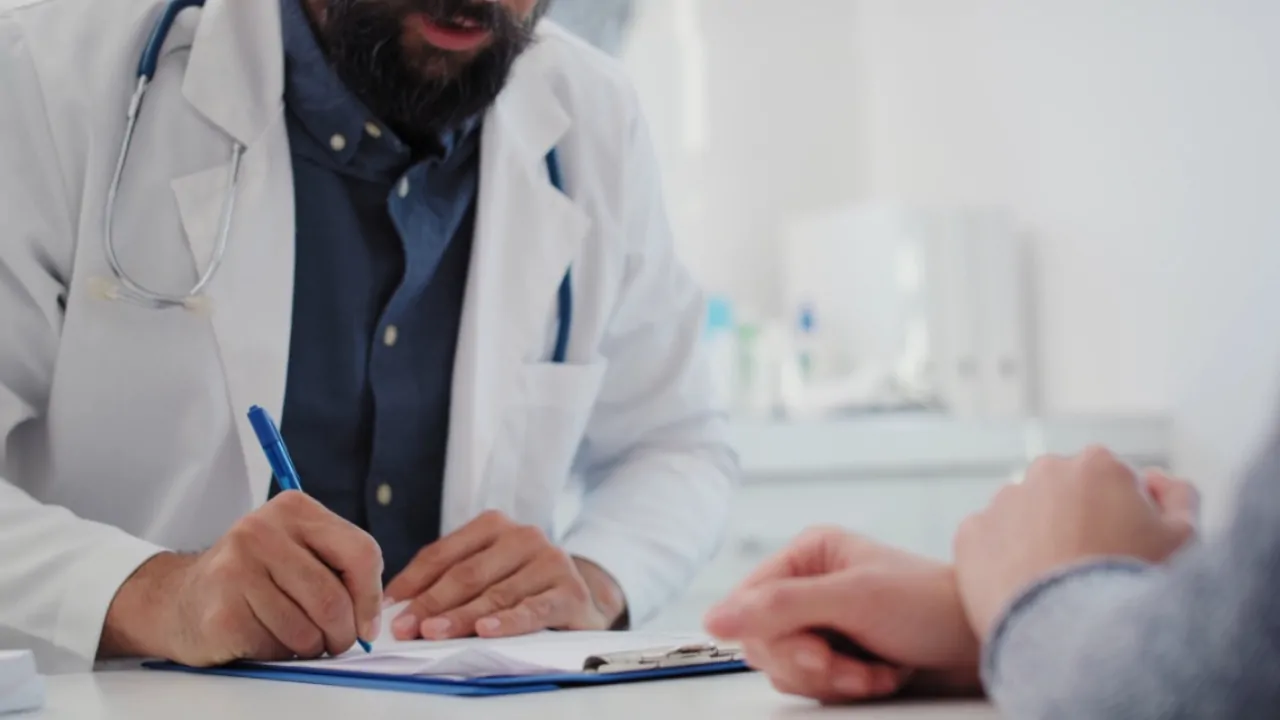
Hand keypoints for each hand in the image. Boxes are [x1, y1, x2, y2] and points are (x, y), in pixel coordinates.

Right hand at [100, 491, 383, 665]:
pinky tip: (262, 636)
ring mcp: (237, 568)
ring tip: (294, 636)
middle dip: (342, 632)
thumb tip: (370, 621)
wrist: (180, 597)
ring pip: (306, 628)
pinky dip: (278, 653)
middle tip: (336, 642)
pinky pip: (275, 646)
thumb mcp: (299, 552)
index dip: (371, 597)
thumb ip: (340, 570)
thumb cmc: (254, 578)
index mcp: (294, 508)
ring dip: (310, 646)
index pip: (361, 552)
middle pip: (333, 598)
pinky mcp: (222, 609)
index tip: (366, 623)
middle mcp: (262, 530)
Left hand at [383, 511, 625, 639]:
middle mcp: (524, 536)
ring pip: (496, 594)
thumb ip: (445, 582)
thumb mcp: (483, 576)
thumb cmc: (521, 588)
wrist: (579, 602)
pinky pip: (533, 610)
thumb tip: (396, 606)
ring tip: (433, 633)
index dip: (413, 581)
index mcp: (495, 525)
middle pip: (467, 573)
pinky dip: (507, 622)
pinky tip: (485, 631)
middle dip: (431, 603)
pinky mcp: (570, 592)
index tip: (388, 608)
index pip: (443, 553)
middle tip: (404, 628)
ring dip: (461, 616)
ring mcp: (550, 561)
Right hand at [703, 528, 981, 703]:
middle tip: (846, 663)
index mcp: (807, 556)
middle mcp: (809, 587)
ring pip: (786, 668)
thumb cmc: (932, 605)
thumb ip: (780, 607)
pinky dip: (846, 689)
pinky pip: (813, 685)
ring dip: (832, 678)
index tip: (810, 651)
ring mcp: (824, 625)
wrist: (985, 643)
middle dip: (810, 662)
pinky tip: (879, 676)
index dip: (770, 633)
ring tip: (873, 669)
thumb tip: (715, 618)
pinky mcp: (839, 658)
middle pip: (764, 642)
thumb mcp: (852, 599)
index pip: (749, 602)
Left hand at [953, 448, 1198, 638]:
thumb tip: (1155, 479)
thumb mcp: (1184, 541)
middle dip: (1076, 522)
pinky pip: (989, 544)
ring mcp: (1002, 500)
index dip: (1123, 518)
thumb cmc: (1133, 585)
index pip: (1112, 483)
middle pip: (1064, 496)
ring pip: (1025, 518)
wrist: (1071, 636)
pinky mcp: (969, 533)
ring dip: (1037, 541)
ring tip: (1056, 587)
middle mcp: (1044, 471)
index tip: (1124, 551)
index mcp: (1098, 464)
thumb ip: (1178, 497)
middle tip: (1088, 571)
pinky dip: (1001, 564)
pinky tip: (1023, 591)